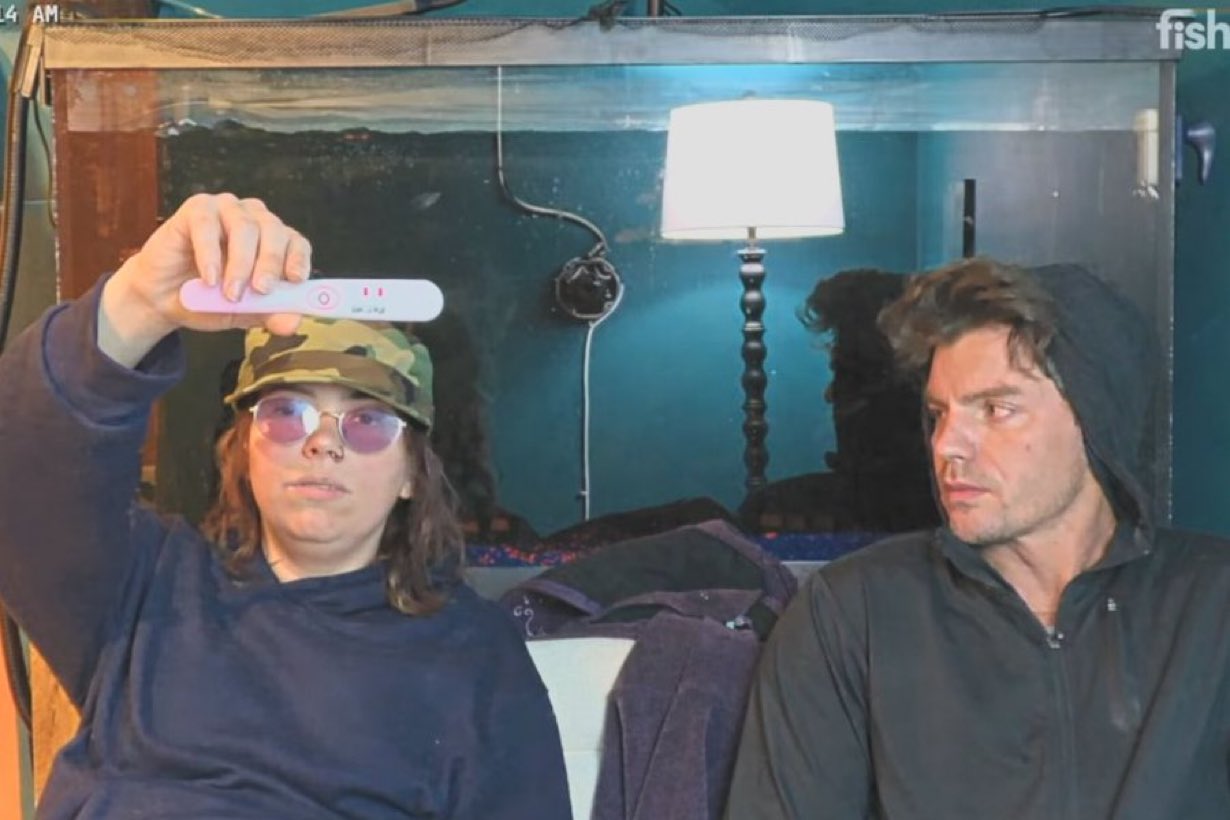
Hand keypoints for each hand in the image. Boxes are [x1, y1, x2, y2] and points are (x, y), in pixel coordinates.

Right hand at [99, 194, 312, 365]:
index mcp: (273, 240)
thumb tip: (292, 323)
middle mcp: (254, 219)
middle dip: (270, 263)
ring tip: (230, 293)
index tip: (295, 280)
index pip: (296, 242)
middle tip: (262, 290)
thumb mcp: (244, 313)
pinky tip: (209, 279)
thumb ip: (269, 314)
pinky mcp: (196, 209)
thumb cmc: (209, 300)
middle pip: (273, 231)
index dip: (298, 259)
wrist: (163, 299)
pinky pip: (207, 225)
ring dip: (240, 263)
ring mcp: (226, 209)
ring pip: (244, 227)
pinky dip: (210, 254)